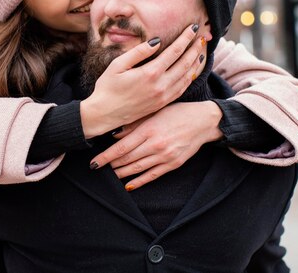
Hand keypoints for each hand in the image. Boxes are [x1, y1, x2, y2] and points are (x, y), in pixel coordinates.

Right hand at [80, 24, 208, 137]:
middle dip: (195, 48)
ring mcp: (163, 96)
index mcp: (150, 73)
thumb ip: (138, 52)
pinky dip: (190, 78)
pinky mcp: (162, 104)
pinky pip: (182, 89)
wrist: (104, 114)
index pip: (175, 51)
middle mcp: (160, 85)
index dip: (186, 38)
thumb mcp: (117, 65)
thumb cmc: (107, 88)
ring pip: (187, 77)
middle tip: (203, 37)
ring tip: (201, 51)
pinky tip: (192, 71)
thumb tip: (156, 41)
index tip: (193, 28)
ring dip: (196, 63)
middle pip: (185, 63)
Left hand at [89, 101, 223, 190]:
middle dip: (111, 165)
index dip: (106, 156)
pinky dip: (139, 182)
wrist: (202, 121)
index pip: (121, 147)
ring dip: (122, 173)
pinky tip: (128, 185)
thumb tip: (115, 135)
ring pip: (138, 168)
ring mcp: (165, 156)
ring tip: (110, 175)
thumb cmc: (176, 113)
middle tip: (99, 168)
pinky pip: (152, 175)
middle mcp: (156, 144)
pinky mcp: (173, 164)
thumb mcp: (154, 112)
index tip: (94, 162)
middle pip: (127, 159)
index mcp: (149, 129)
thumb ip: (134, 124)